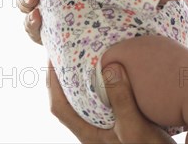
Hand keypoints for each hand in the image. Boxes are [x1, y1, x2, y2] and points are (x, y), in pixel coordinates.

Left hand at [48, 61, 175, 142]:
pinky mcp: (119, 126)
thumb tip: (110, 67)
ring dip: (84, 83)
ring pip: (87, 103)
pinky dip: (103, 88)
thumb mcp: (134, 126)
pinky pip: (104, 104)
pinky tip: (116, 79)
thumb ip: (121, 100)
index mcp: (88, 133)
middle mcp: (93, 131)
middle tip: (68, 55)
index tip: (53, 58)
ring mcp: (105, 129)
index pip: (60, 107)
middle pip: (69, 103)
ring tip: (89, 62)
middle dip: (64, 80)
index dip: (53, 83)